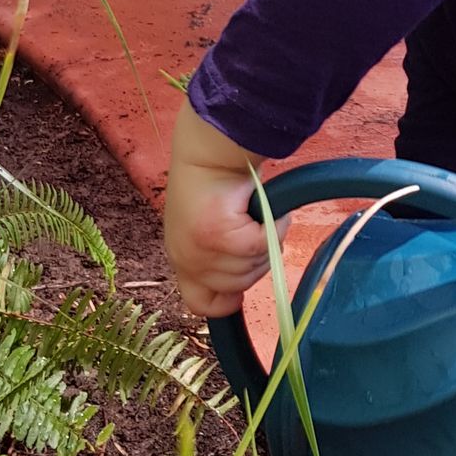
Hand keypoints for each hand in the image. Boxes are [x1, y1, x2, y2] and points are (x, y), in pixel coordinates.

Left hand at [164, 95, 267, 315]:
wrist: (207, 152)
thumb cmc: (210, 181)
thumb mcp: (206, 228)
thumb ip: (218, 257)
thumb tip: (239, 292)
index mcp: (181, 259)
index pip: (200, 303)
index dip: (226, 301)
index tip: (242, 288)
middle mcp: (188, 261)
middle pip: (239, 286)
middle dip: (256, 260)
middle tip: (254, 228)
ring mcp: (202, 252)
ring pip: (254, 267)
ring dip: (266, 240)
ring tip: (255, 213)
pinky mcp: (222, 238)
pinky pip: (264, 245)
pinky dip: (274, 226)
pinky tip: (264, 207)